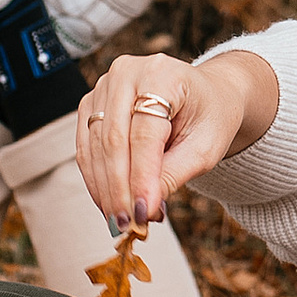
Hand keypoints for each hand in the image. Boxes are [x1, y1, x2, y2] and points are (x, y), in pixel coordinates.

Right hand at [75, 46, 278, 229]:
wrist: (206, 95)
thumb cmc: (210, 117)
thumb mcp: (206, 147)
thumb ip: (174, 174)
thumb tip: (143, 209)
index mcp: (162, 73)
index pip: (145, 133)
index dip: (142, 177)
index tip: (143, 214)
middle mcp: (126, 72)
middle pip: (114, 139)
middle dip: (119, 188)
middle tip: (128, 224)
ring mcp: (103, 85)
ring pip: (95, 146)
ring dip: (104, 188)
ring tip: (120, 221)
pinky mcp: (91, 103)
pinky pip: (86, 146)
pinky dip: (95, 178)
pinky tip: (108, 203)